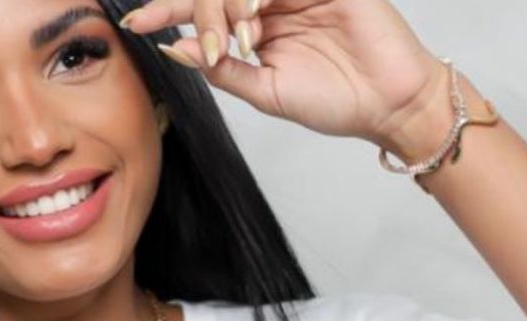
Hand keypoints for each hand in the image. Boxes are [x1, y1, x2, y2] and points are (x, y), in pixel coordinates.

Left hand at [120, 0, 445, 145]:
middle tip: (194, 37)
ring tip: (238, 35)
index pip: (207, 9)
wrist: (388, 104)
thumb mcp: (268, 93)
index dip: (170, 13)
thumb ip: (224, 71)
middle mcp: (274, 2)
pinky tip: (256, 11)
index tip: (137, 25)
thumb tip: (176, 51)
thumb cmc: (336, 102)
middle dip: (197, 9)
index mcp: (258, 27)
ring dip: (228, 3)